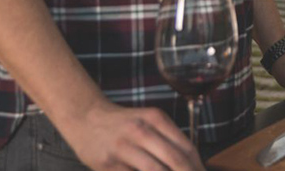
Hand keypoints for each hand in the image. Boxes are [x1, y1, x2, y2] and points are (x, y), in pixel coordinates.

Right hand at [59, 99, 204, 170]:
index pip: (186, 147)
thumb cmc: (123, 123)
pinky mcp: (107, 165)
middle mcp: (140, 131)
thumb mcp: (149, 121)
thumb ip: (168, 139)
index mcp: (155, 118)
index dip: (198, 166)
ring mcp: (123, 148)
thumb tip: (192, 164)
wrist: (85, 118)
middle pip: (174, 160)